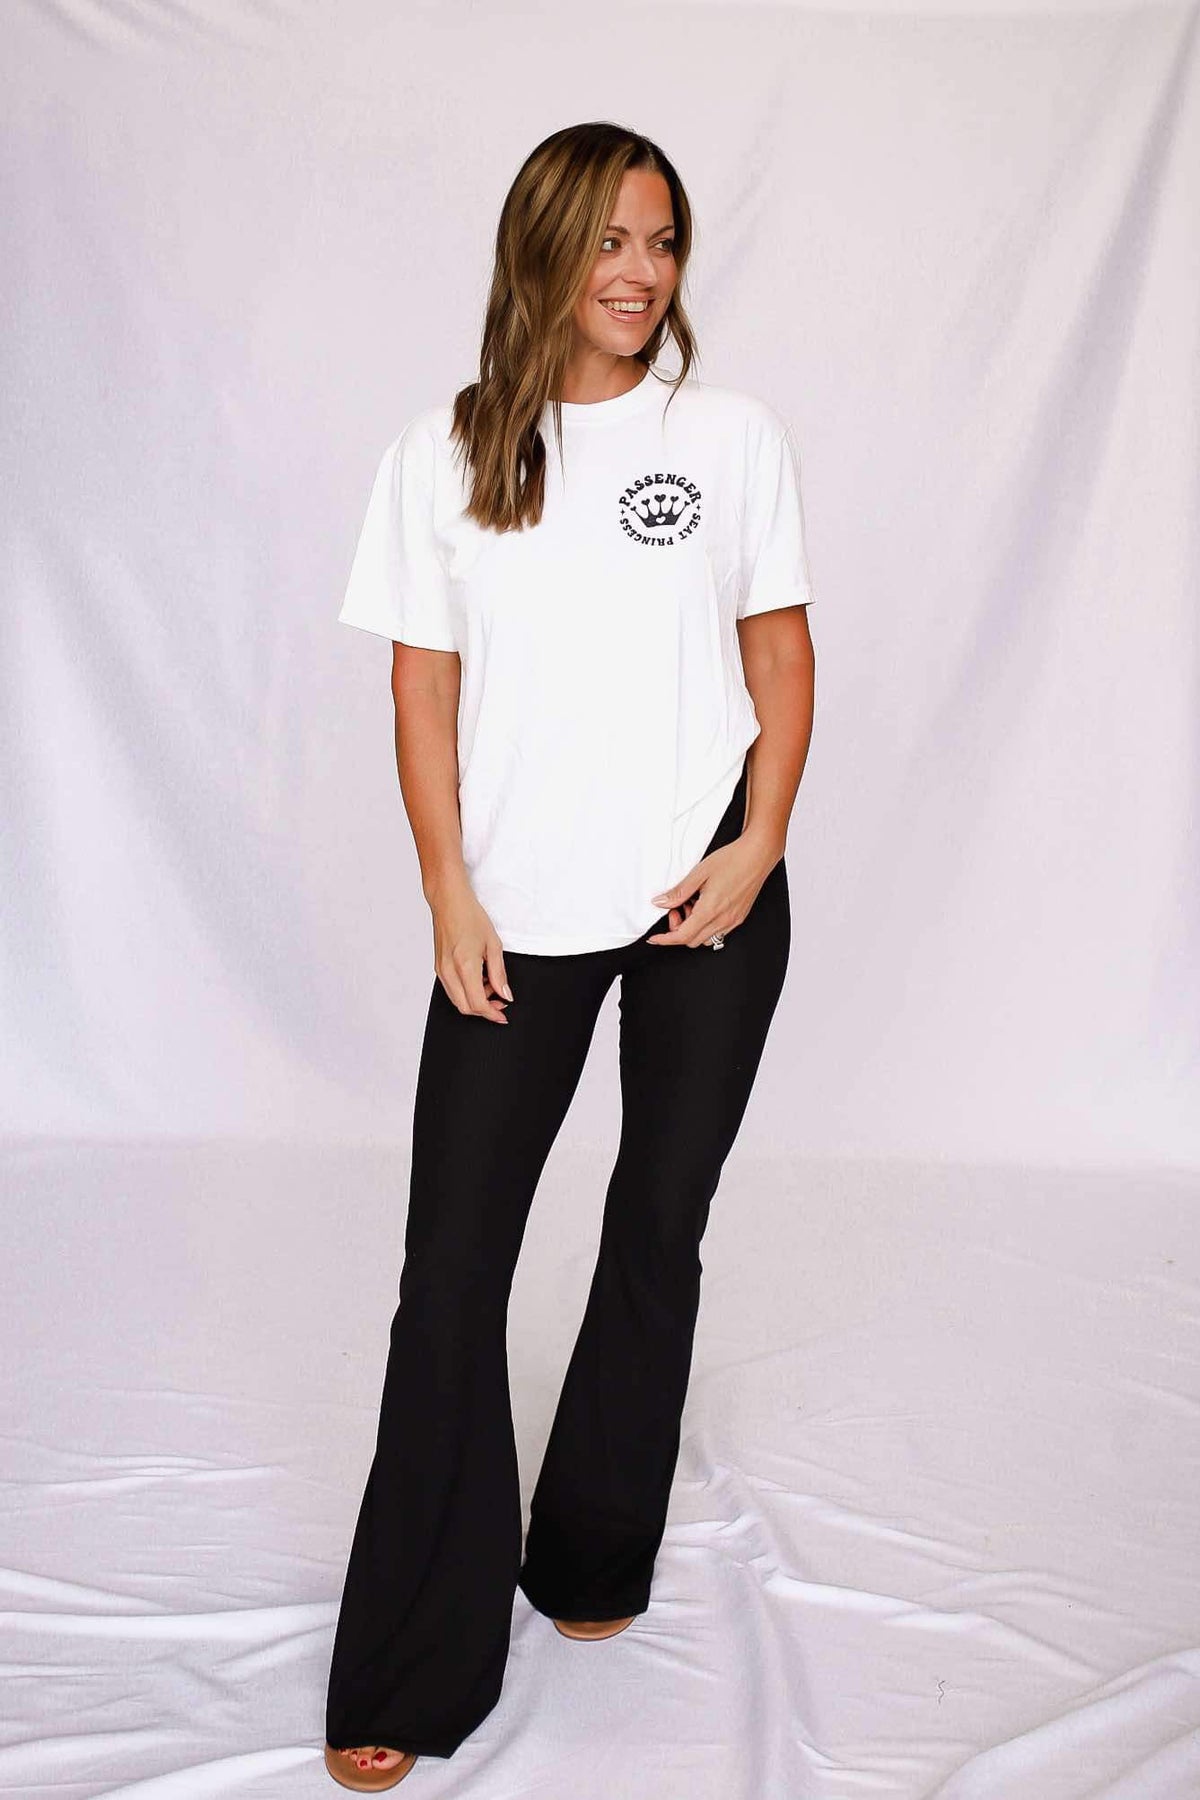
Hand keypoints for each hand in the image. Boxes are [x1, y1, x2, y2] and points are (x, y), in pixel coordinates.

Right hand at [429, 881, 512, 1021]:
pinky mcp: (438, 967)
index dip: (492, 1013)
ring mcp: (440, 970)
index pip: (478, 1003)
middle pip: (465, 1007)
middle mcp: (448, 971)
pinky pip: (452, 989)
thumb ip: (499, 973)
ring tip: (490, 985)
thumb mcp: (493, 944)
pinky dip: (466, 991)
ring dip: (475, 1000)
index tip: (503, 1015)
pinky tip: (478, 979)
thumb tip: (505, 994)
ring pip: (457, 1000)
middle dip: (484, 1010)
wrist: (448, 902)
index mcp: (464, 966)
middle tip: (500, 1001)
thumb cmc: (470, 916)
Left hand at [647, 834, 779, 947]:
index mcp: (710, 910)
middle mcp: (723, 920)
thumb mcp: (698, 873)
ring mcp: (733, 920)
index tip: (656, 938)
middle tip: (677, 908)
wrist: (757, 855)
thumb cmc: (732, 860)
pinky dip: (706, 926)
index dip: (665, 939)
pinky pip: (718, 932)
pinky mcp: (739, 917)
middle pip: (692, 941)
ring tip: (692, 906)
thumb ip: (678, 892)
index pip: (682, 936)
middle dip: (678, 930)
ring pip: (705, 939)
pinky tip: (705, 906)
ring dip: (693, 929)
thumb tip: (661, 902)